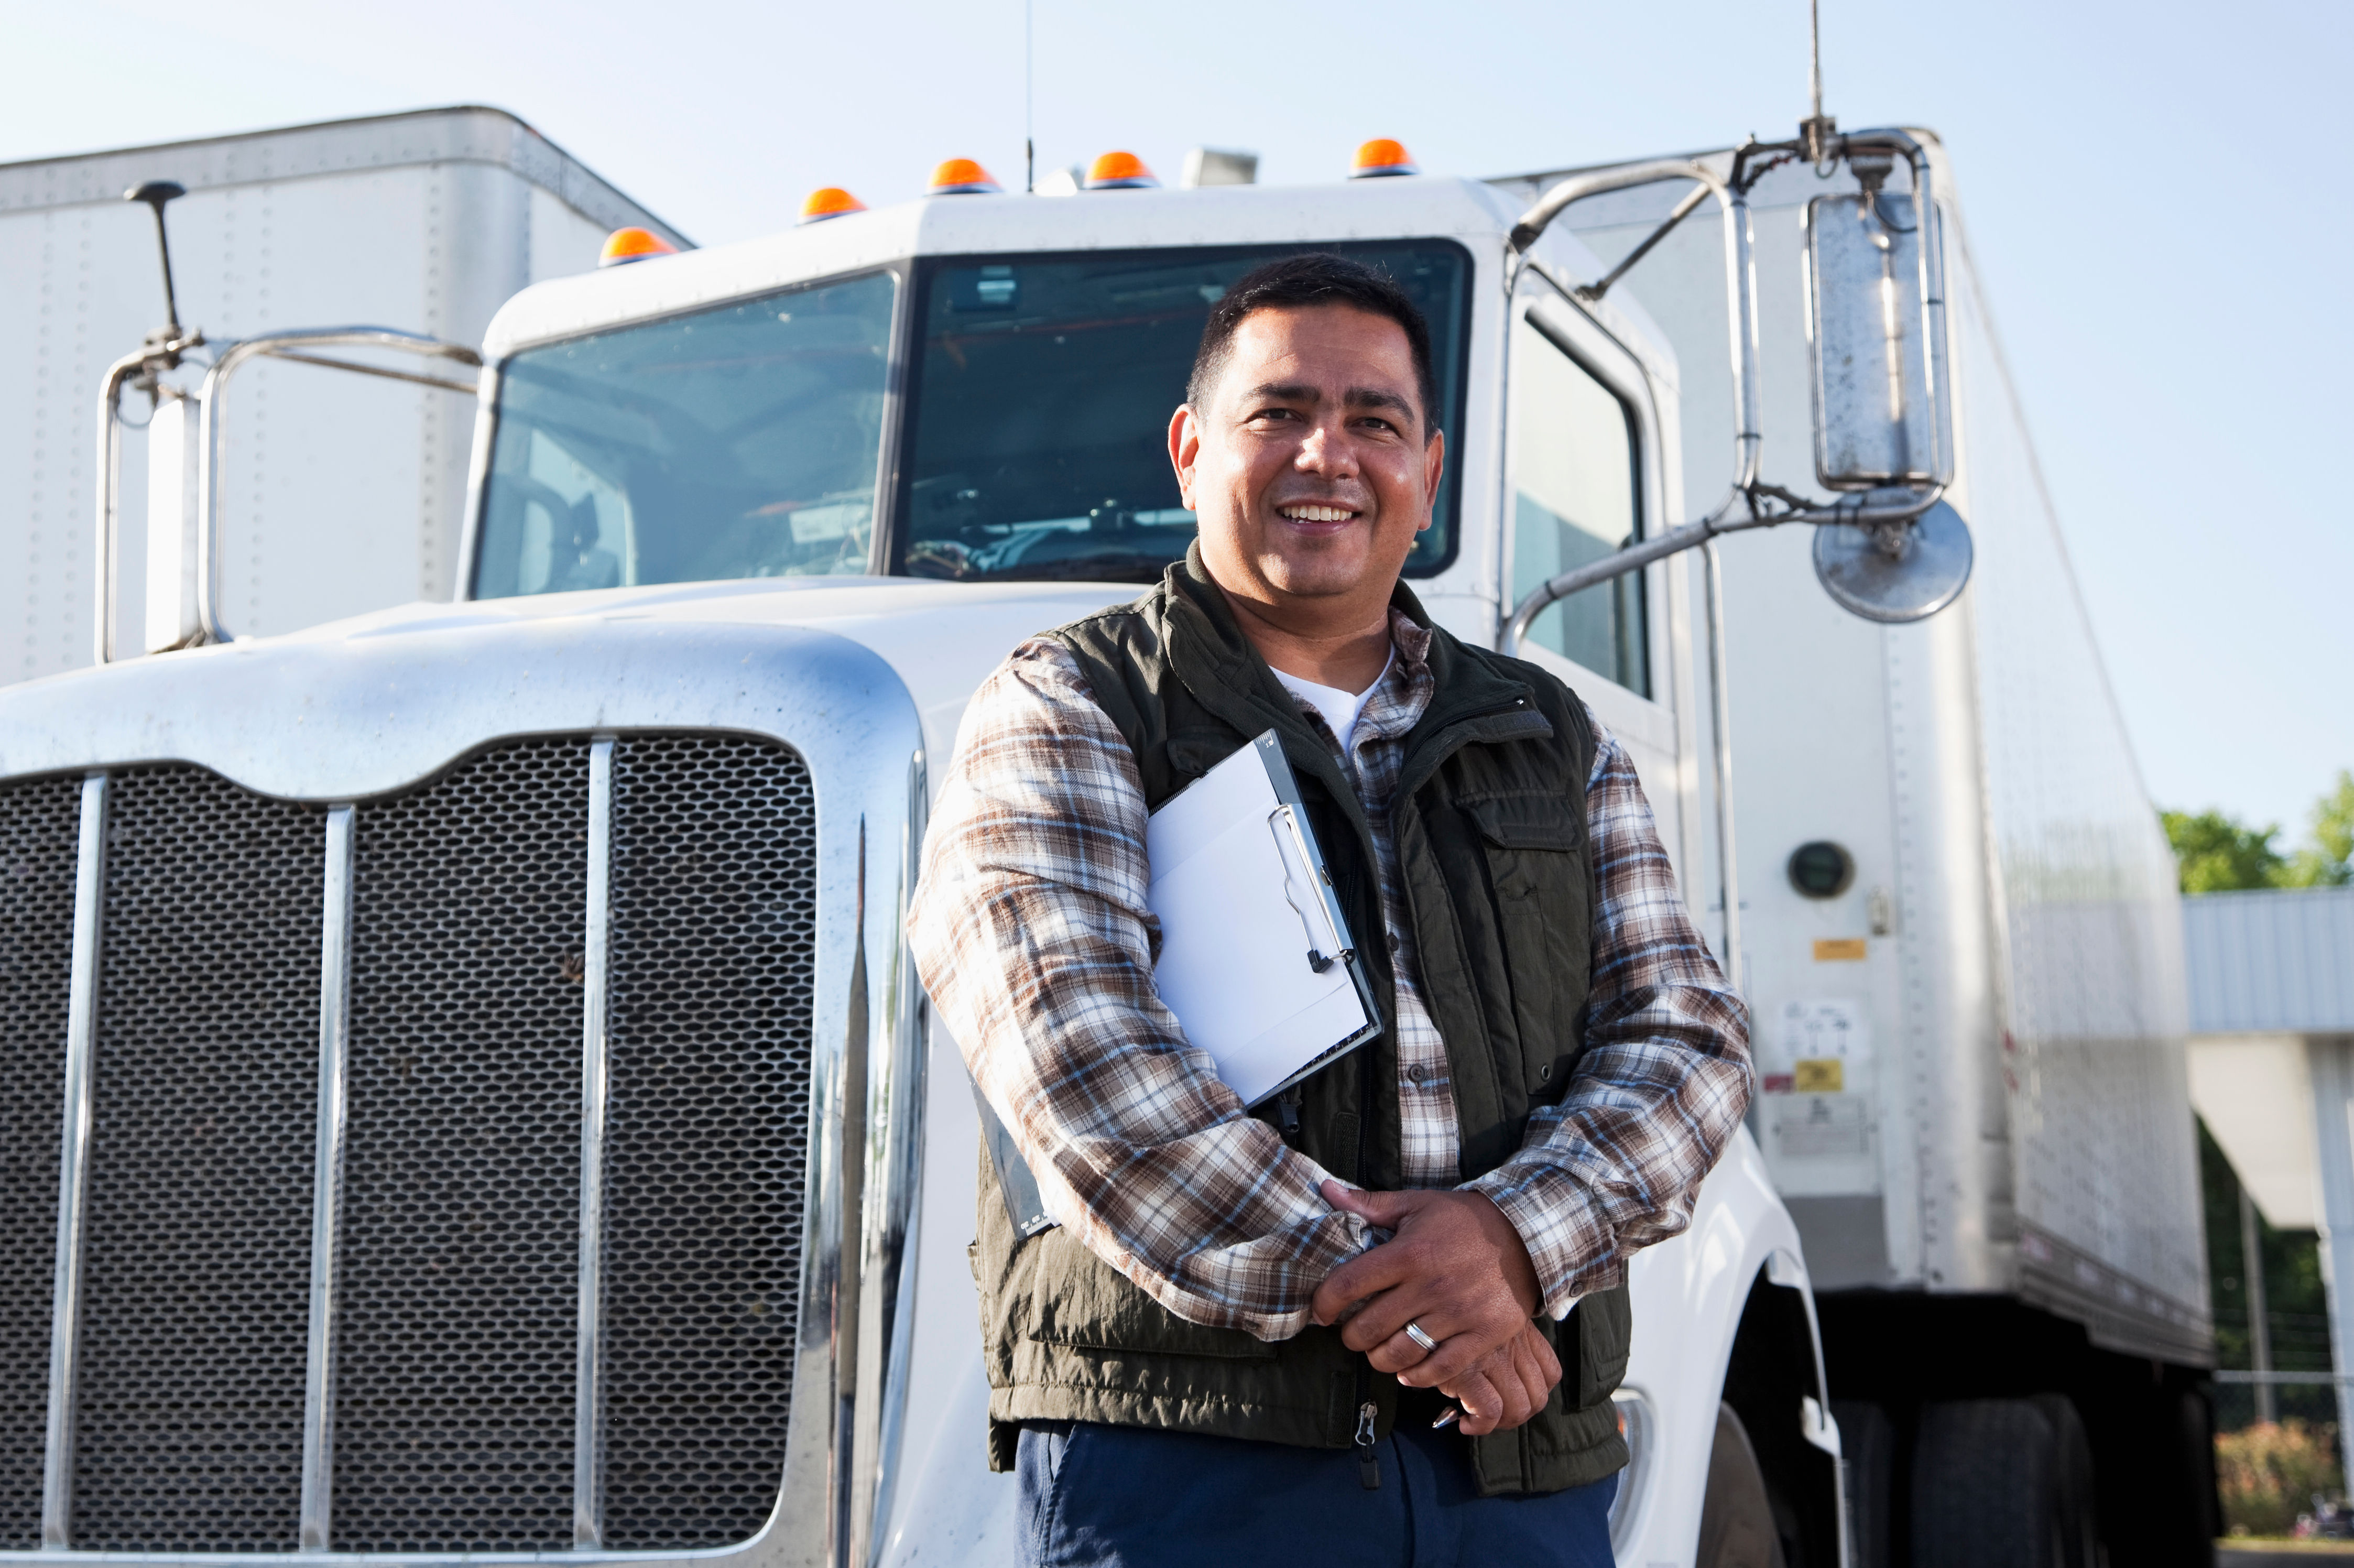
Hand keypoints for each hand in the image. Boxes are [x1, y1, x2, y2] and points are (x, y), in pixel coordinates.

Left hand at [1310, 1181, 1544, 1401]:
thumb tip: (1327, 1190)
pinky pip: (1440, 1369)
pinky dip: (1418, 1376)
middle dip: (1351, 1337)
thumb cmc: (1464, 1220)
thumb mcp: (1418, 1204)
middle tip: (1352, 1334)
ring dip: (1380, 1359)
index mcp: (1409, 1252)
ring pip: (1400, 1353)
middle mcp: (1431, 1285)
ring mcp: (1459, 1313)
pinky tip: (1409, 1369)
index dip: (1325, 1302)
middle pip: (1370, 1327)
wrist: (1527, 1235)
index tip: (1321, 1312)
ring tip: (1378, 1351)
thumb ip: (1371, 1204)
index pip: (1349, 1283)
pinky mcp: (1484, 1334)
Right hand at [1440, 1321, 1562, 1434]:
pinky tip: (1464, 1422)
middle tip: (1493, 1416)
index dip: (1537, 1393)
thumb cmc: (1442, 1312)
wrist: (1409, 1301)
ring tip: (1477, 1420)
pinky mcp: (1467, 1371)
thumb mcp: (1480, 1315)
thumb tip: (1498, 1377)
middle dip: (1518, 1415)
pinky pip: (1489, 1412)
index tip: (1513, 1397)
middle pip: (1538, 1396)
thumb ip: (1495, 1337)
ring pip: (1518, 1407)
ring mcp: (1492, 1357)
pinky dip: (1480, 1425)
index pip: (1551, 1371)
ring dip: (1500, 1423)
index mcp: (1519, 1329)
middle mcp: (1512, 1343)